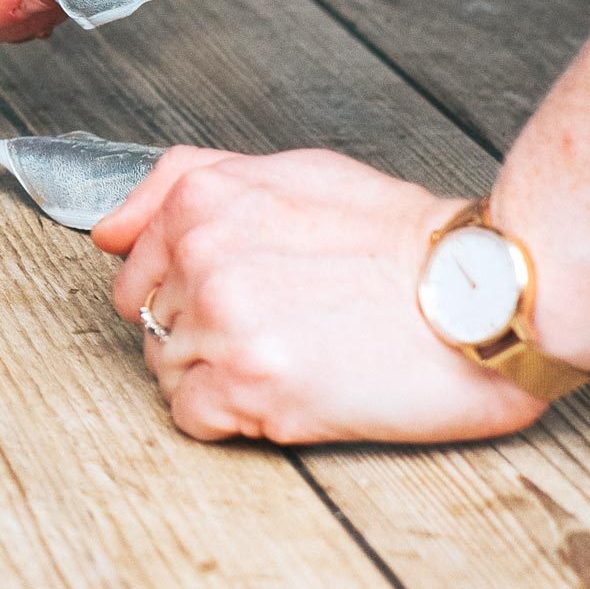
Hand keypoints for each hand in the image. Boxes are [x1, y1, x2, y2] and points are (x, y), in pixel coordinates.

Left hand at [94, 148, 547, 443]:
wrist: (482, 294)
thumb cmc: (398, 238)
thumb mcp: (290, 172)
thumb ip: (183, 184)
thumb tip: (107, 231)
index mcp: (202, 202)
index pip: (133, 269)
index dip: (182, 291)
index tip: (238, 296)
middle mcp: (201, 257)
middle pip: (150, 322)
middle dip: (200, 332)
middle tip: (276, 326)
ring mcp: (223, 322)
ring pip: (168, 369)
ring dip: (216, 376)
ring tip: (290, 355)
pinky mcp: (251, 385)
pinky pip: (191, 415)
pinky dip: (229, 416)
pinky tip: (285, 390)